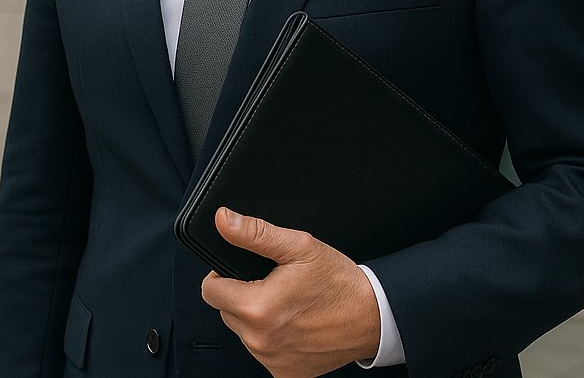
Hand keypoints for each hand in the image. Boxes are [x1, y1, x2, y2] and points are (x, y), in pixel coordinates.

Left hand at [200, 207, 380, 377]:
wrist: (373, 317)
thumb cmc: (338, 282)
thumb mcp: (299, 247)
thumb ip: (255, 234)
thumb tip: (224, 221)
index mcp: (257, 308)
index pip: (210, 290)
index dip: (223, 275)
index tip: (245, 271)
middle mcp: (260, 340)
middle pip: (226, 311)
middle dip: (242, 295)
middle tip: (272, 284)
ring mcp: (271, 360)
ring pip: (243, 332)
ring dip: (256, 318)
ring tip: (286, 304)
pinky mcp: (284, 374)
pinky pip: (263, 352)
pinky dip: (272, 339)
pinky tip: (293, 325)